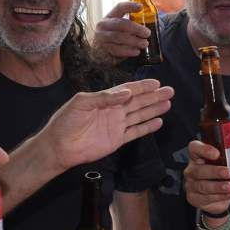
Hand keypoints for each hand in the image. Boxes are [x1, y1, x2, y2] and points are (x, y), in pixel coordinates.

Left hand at [39, 79, 173, 169]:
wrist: (60, 146)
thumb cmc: (66, 121)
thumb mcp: (81, 103)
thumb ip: (104, 97)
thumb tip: (127, 93)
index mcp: (105, 99)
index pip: (128, 90)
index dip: (142, 86)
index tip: (156, 82)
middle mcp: (113, 110)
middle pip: (138, 101)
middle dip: (153, 96)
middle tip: (169, 90)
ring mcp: (116, 125)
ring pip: (140, 115)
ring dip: (154, 109)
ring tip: (168, 103)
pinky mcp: (117, 140)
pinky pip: (136, 132)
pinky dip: (147, 127)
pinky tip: (158, 121)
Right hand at [94, 1, 151, 60]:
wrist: (97, 52)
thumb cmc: (113, 37)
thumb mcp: (118, 27)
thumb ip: (129, 23)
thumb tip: (147, 20)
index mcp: (110, 16)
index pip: (119, 8)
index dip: (130, 6)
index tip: (141, 7)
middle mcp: (104, 25)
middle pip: (120, 24)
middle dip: (136, 28)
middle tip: (147, 33)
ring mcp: (102, 37)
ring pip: (119, 37)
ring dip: (134, 41)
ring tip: (144, 43)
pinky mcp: (103, 49)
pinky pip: (117, 49)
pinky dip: (128, 50)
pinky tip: (136, 51)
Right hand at [184, 139, 229, 212]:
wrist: (219, 195)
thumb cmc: (222, 173)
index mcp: (199, 156)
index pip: (195, 148)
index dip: (204, 149)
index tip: (216, 153)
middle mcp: (192, 169)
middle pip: (199, 170)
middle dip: (215, 171)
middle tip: (228, 173)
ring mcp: (191, 184)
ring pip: (202, 185)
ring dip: (218, 186)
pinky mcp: (194, 198)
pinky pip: (205, 197)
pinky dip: (219, 196)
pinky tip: (228, 194)